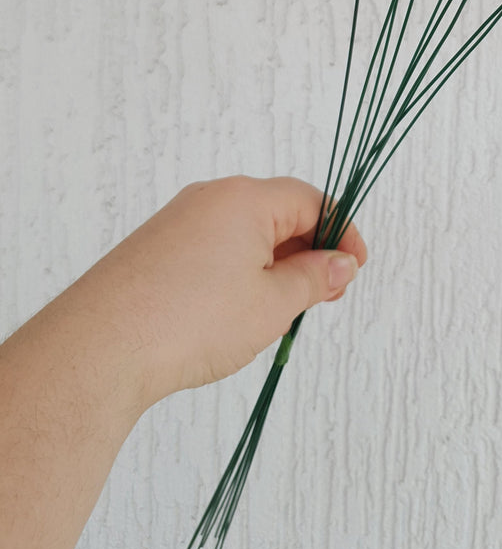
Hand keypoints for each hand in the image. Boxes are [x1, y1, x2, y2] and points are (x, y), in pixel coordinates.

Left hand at [77, 176, 366, 407]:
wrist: (99, 350)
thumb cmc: (188, 322)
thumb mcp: (272, 304)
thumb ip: (314, 278)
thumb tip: (340, 263)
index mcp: (244, 199)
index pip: (311, 201)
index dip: (341, 233)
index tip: (354, 269)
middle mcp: (210, 199)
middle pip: (278, 213)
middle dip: (309, 253)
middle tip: (324, 297)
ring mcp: (178, 223)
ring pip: (246, 234)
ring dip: (274, 267)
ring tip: (281, 313)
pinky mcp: (156, 249)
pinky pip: (214, 249)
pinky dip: (240, 273)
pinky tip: (239, 314)